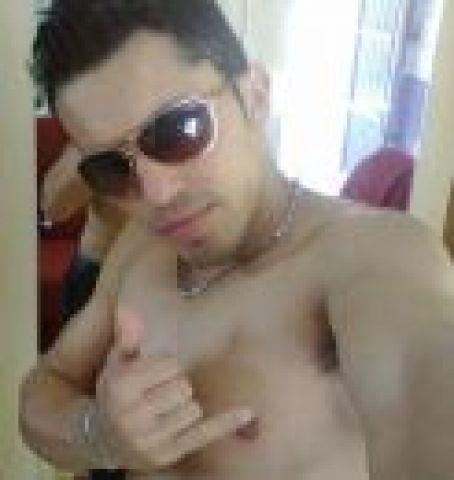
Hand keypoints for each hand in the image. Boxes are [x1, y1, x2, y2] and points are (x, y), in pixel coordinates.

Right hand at [95, 310, 254, 472]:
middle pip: (183, 387)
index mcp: (121, 387)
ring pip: (194, 409)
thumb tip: (128, 308)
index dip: (167, 365)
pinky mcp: (168, 454)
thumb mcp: (116, 364)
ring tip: (167, 410)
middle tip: (163, 393)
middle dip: (178, 386)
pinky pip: (204, 434)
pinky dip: (226, 423)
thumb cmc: (116, 393)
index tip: (157, 373)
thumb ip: (126, 337)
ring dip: (187, 406)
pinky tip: (247, 413)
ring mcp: (150, 439)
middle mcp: (132, 415)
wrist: (105, 440)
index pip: (169, 365)